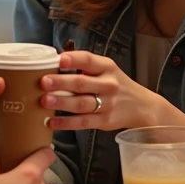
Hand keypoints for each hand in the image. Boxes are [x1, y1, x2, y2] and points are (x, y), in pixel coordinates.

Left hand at [39, 50, 161, 131]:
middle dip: (61, 82)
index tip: (59, 60)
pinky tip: (52, 122)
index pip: (89, 60)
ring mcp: (107, 104)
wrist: (141, 106)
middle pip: (82, 83)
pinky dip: (66, 123)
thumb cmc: (116, 85)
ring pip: (81, 104)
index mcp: (107, 67)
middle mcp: (108, 84)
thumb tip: (52, 64)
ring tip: (44, 101)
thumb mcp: (106, 69)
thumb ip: (85, 67)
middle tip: (43, 82)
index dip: (74, 60)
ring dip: (61, 103)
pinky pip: (83, 122)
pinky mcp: (105, 121)